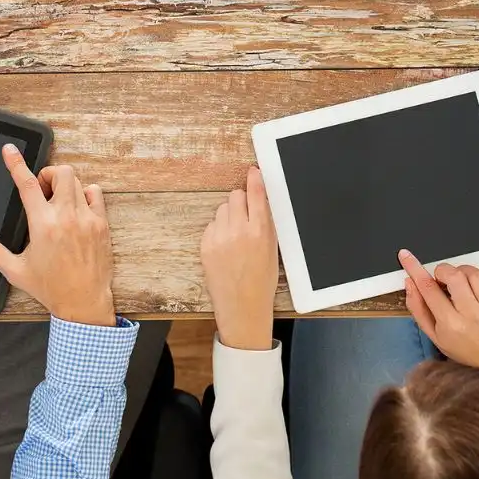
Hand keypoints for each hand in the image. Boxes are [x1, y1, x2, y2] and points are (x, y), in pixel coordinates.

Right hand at [0, 145, 115, 325]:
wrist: (84, 302)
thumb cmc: (50, 287)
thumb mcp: (14, 269)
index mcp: (43, 225)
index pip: (27, 184)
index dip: (16, 163)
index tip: (10, 150)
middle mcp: (66, 217)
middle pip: (59, 173)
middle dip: (47, 176)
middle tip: (41, 192)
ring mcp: (87, 218)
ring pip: (77, 180)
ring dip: (64, 185)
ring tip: (57, 204)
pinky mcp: (102, 224)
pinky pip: (95, 193)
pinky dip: (85, 194)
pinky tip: (77, 209)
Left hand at [200, 167, 279, 350]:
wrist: (242, 307)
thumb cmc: (262, 281)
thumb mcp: (273, 249)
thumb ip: (266, 223)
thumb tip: (261, 199)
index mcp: (260, 231)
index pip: (256, 194)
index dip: (255, 179)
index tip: (253, 171)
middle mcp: (238, 231)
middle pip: (235, 196)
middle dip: (241, 202)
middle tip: (246, 216)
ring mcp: (219, 238)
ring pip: (221, 209)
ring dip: (228, 216)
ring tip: (235, 236)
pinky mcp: (205, 246)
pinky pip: (211, 225)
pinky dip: (218, 231)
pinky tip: (225, 247)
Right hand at [399, 251, 478, 377]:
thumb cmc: (461, 347)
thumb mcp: (433, 334)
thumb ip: (418, 308)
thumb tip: (410, 283)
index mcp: (450, 323)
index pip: (428, 289)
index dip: (414, 269)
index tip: (406, 256)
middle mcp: (471, 313)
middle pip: (454, 276)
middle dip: (443, 270)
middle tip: (442, 279)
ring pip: (475, 273)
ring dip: (464, 271)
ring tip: (461, 282)